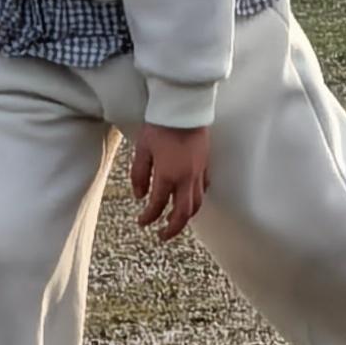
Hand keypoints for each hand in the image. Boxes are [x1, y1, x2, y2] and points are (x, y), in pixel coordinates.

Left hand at [125, 121, 210, 242]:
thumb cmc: (160, 126)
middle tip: (162, 236)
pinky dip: (197, 200)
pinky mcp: (206, 165)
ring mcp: (199, 173)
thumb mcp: (142, 150)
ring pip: (196, 204)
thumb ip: (139, 175)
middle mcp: (186, 179)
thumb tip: (140, 196)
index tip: (142, 222)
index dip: (149, 217)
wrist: (184, 108)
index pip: (157, 205)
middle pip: (182, 214)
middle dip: (172, 229)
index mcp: (167, 175)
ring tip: (176, 222)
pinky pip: (204, 189)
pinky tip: (190, 200)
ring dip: (185, 217)